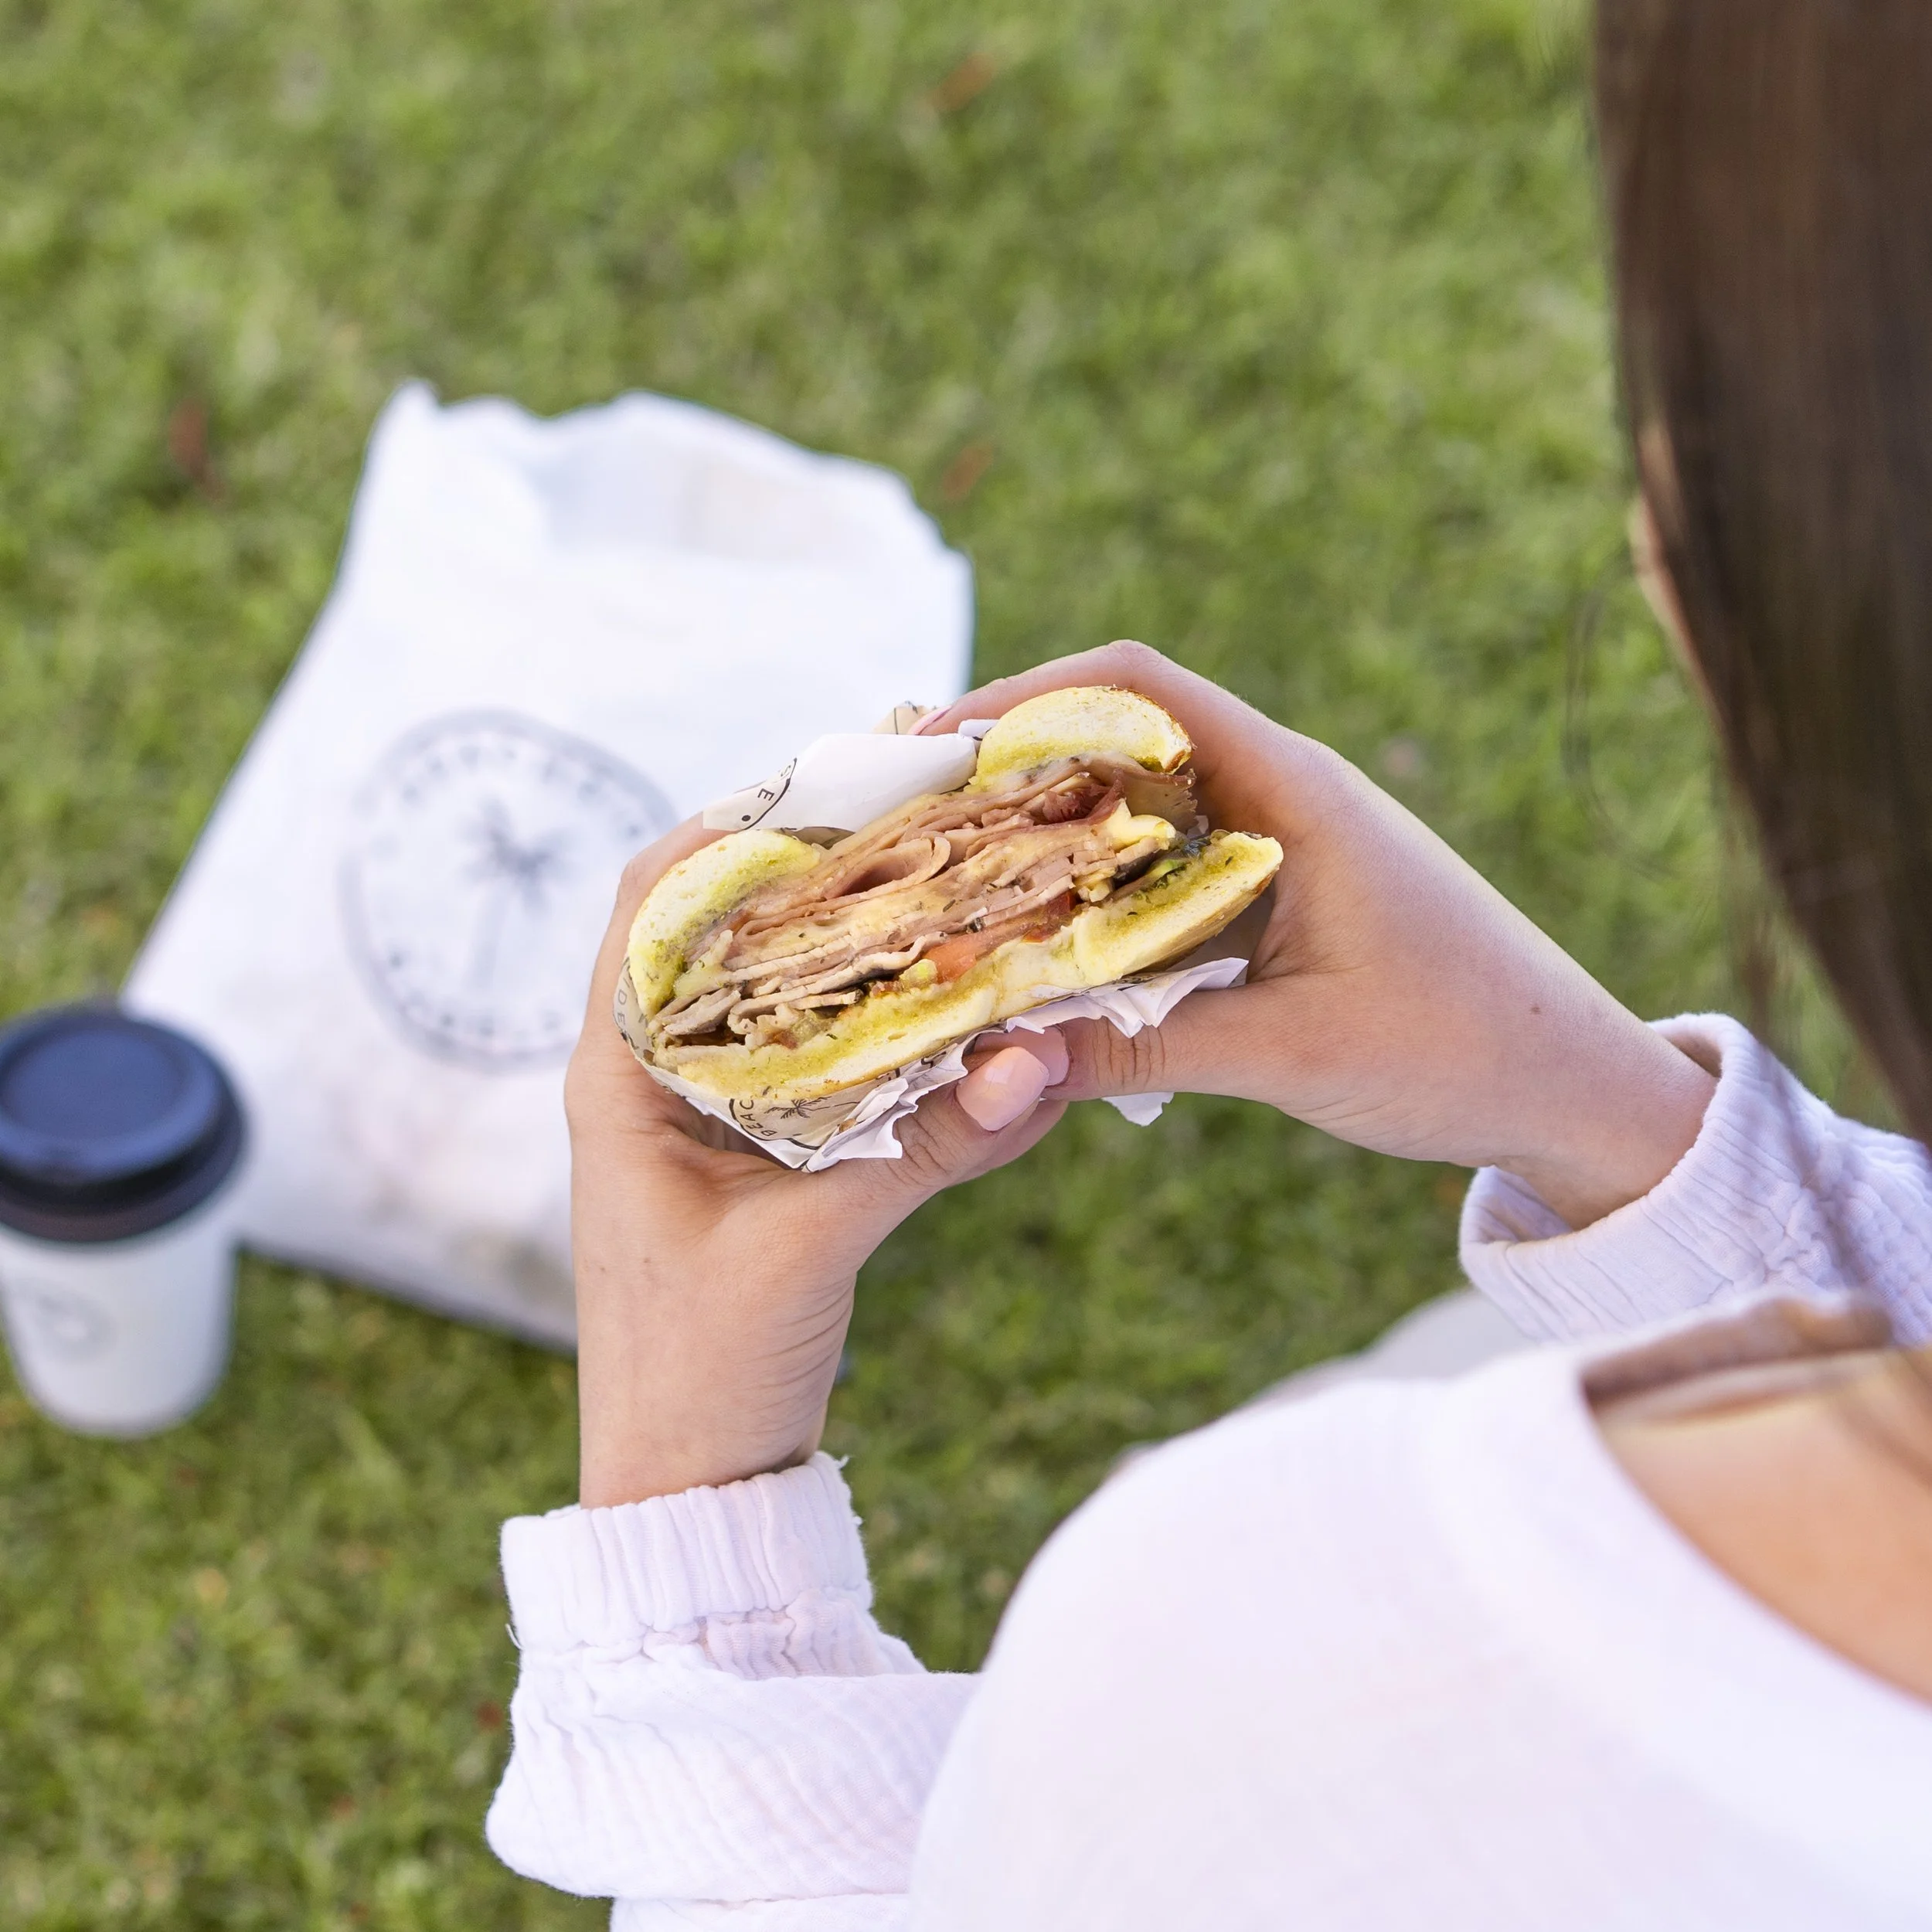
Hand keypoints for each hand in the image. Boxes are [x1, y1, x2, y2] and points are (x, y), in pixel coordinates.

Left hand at [566, 821, 1068, 1506]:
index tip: (839, 789)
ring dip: (853, 942)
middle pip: (724, 928)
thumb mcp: (811, 1248)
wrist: (690, 1486)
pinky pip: (820, 1058)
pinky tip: (950, 1004)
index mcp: (618, 1075)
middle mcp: (651, 1076)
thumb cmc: (701, 1370)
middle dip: (817, 871)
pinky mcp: (759, 1157)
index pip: (653, 902)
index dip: (735, 831)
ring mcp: (706, 1116)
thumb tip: (1037, 1059)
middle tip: (922, 825)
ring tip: (946, 890)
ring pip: (780, 990)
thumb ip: (922, 1149)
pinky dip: (879, 1021)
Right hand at [922, 641, 1715, 1226]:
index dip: (1023, 695)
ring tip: (952, 885)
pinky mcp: (1290, 893)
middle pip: (1121, 738)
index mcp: (1297, 790)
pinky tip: (1048, 946)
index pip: (1136, 687)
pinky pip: (1173, 870)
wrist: (1577, 1090)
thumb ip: (1143, 1051)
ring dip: (1053, 837)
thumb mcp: (1289, 1053)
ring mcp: (1289, 842)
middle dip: (1010, 769)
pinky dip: (1102, 893)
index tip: (930, 745)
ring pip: (1142, 810)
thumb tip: (1001, 1057)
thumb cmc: (1461, 1054)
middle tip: (910, 825)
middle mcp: (1286, 794)